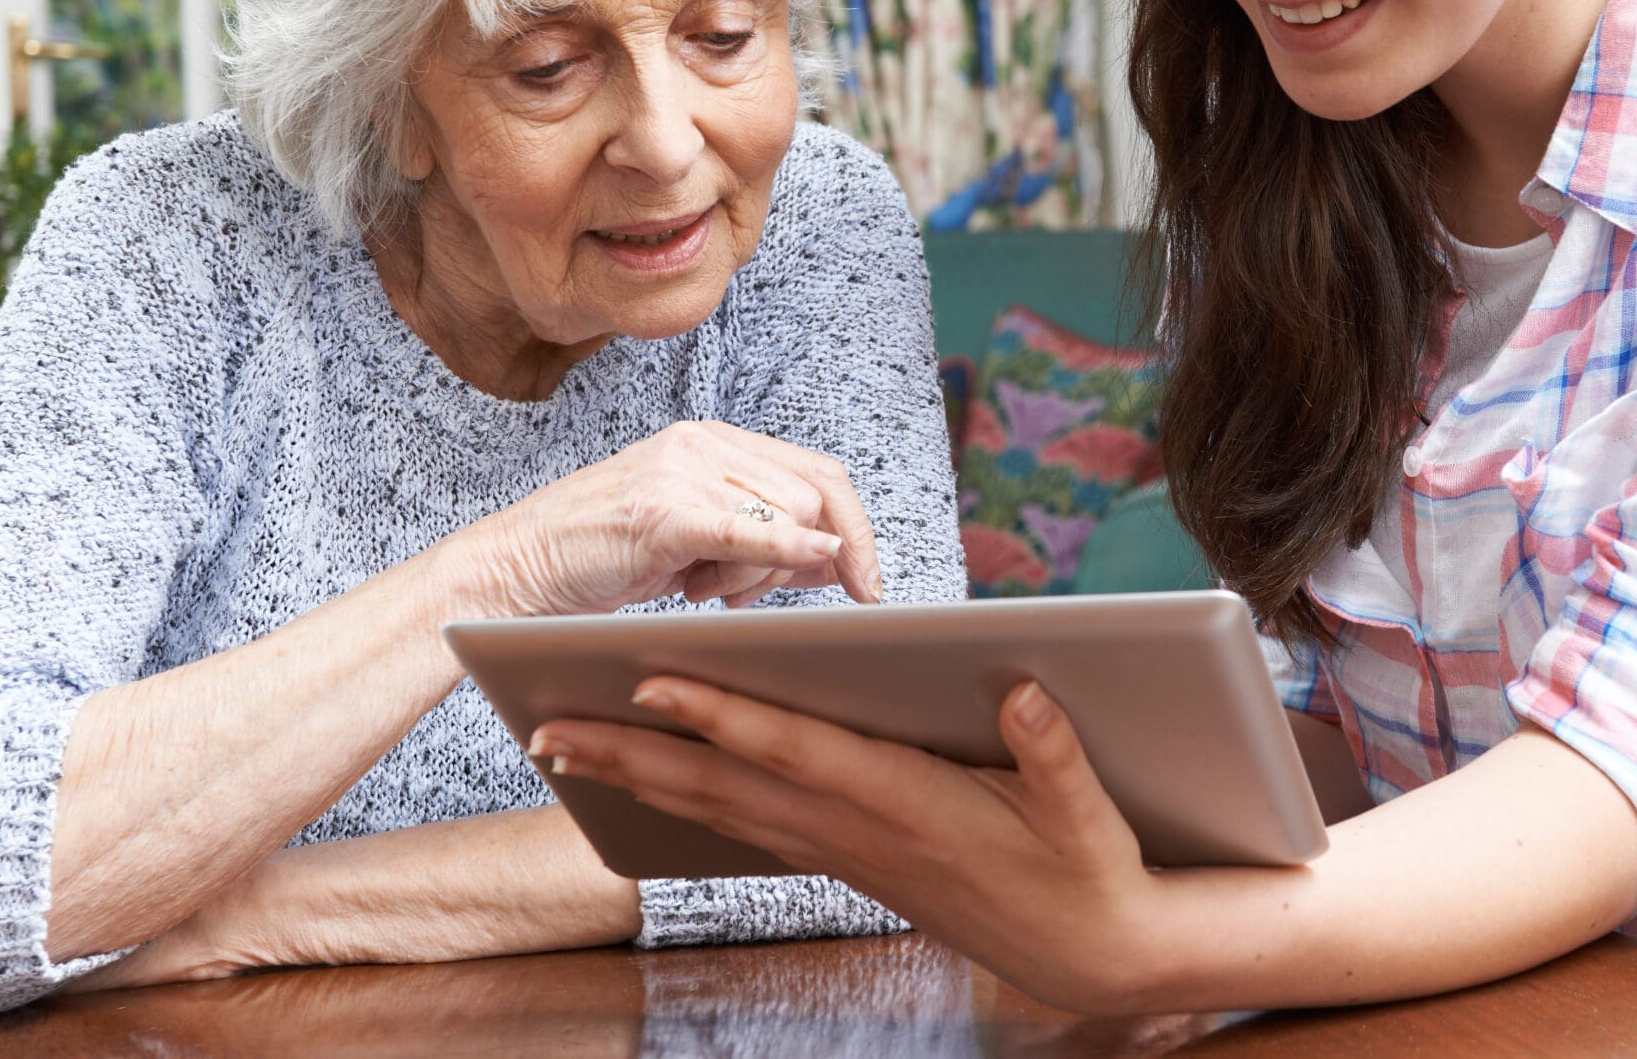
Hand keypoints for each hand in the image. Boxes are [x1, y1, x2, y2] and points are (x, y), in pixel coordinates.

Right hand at [457, 421, 882, 617]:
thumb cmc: (604, 558)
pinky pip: (745, 526)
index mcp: (716, 441)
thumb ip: (765, 540)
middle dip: (800, 561)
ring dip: (759, 573)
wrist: (517, 565)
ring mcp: (682, 470)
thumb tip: (839, 558)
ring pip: (785, 517)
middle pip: (812, 498)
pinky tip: (811, 558)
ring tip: (696, 586)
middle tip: (741, 596)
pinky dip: (785, 544)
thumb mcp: (697, 543)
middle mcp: (705, 442)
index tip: (872, 587)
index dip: (857, 529)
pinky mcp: (661, 510)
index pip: (819, 473)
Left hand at [526, 678, 1171, 1011]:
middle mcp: (858, 833)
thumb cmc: (1089, 874)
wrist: (1090, 957)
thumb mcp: (1085, 815)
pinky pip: (747, 828)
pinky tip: (652, 786)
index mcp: (908, 807)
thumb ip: (1052, 753)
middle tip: (545, 729)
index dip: (721, 715)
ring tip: (567, 749)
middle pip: (724, 786)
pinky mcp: (849, 862)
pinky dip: (690, 802)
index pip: (794, 751)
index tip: (651, 678)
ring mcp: (846, 853)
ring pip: (721, 810)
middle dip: (631, 754)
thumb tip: (1025, 688)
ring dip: (640, 778)